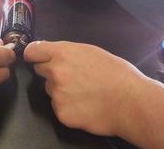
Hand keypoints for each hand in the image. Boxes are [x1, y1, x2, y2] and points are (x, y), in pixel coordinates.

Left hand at [24, 41, 146, 135]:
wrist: (130, 102)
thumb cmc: (117, 74)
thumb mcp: (91, 52)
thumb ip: (68, 52)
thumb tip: (52, 53)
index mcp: (63, 53)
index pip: (32, 52)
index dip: (35, 55)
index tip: (36, 58)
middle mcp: (55, 73)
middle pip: (40, 71)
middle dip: (51, 72)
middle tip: (72, 76)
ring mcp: (57, 94)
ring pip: (50, 90)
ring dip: (61, 90)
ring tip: (84, 92)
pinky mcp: (61, 113)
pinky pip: (58, 107)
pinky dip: (68, 107)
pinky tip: (85, 104)